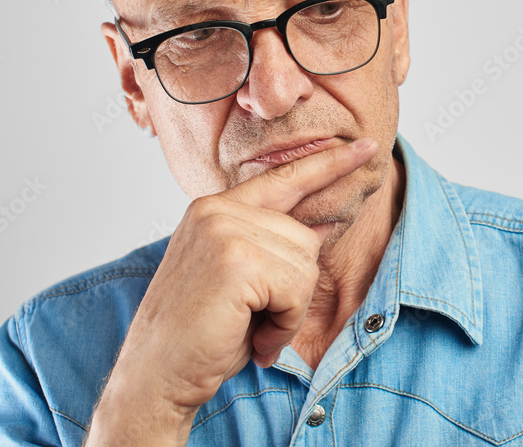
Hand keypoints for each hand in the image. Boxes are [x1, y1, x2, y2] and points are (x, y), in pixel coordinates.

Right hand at [85, 136, 377, 444]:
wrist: (155, 375)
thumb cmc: (200, 333)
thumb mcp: (242, 279)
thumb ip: (275, 246)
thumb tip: (326, 224)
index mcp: (215, 208)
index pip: (284, 177)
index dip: (329, 164)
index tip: (367, 147)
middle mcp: (217, 209)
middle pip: (306, 240)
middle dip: (294, 291)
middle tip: (255, 320)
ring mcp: (225, 230)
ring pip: (306, 266)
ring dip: (288, 311)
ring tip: (250, 328)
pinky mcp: (236, 260)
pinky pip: (297, 290)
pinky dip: (284, 324)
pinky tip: (254, 338)